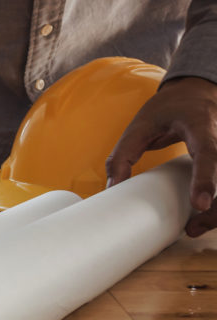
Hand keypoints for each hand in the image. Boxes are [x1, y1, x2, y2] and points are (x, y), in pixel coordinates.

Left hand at [107, 76, 216, 236]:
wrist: (196, 91)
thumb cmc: (168, 108)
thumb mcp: (140, 124)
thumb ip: (124, 155)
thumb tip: (112, 188)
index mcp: (201, 125)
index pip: (208, 152)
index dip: (205, 178)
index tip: (200, 204)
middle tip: (193, 228)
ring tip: (195, 227)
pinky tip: (204, 216)